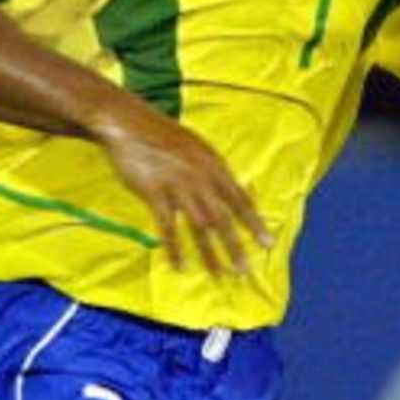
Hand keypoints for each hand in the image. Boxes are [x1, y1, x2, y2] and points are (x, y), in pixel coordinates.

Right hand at [93, 106, 272, 277]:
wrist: (131, 124)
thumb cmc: (166, 138)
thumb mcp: (199, 149)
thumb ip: (214, 172)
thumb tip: (233, 192)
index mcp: (215, 167)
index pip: (240, 201)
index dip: (255, 224)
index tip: (268, 244)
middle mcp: (202, 178)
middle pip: (223, 218)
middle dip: (236, 246)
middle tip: (246, 271)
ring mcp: (179, 186)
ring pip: (199, 226)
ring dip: (210, 253)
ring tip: (220, 275)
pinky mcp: (155, 193)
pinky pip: (168, 227)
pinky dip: (175, 248)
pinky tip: (181, 266)